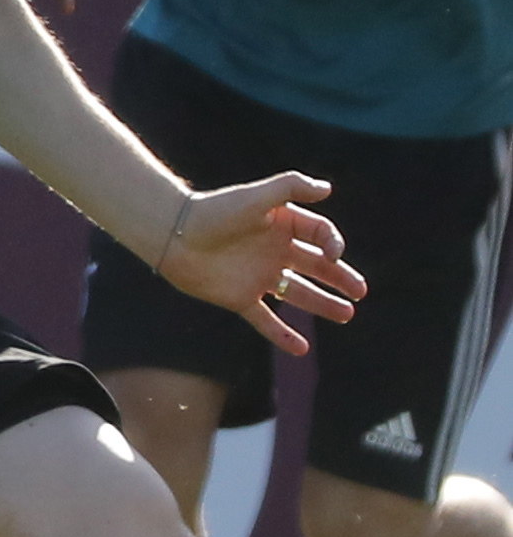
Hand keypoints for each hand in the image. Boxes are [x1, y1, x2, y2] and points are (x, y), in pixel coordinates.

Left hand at [158, 174, 365, 353]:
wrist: (175, 236)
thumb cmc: (215, 212)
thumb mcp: (256, 197)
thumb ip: (291, 188)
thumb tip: (328, 188)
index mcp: (280, 223)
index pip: (318, 234)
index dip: (332, 243)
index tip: (334, 254)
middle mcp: (273, 250)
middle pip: (315, 266)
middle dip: (339, 278)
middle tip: (361, 292)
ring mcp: (258, 276)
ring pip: (298, 293)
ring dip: (323, 304)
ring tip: (348, 315)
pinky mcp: (241, 298)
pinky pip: (266, 321)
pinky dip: (283, 335)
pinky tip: (302, 349)